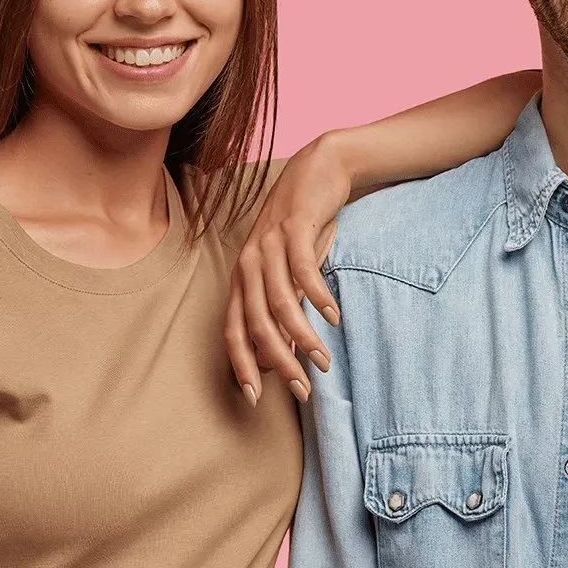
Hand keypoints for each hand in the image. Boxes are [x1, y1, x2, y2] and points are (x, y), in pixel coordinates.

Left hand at [225, 131, 354, 403]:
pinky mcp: (293, 227)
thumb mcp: (289, 268)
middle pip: (255, 323)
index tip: (255, 398)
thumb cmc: (304, 226)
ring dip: (302, 335)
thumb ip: (283, 303)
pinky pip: (302, 270)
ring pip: (278, 302)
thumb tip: (282, 350)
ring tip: (324, 359)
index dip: (241, 364)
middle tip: (302, 388)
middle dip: (278, 361)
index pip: (233, 330)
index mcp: (242, 277)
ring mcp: (268, 244)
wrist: (319, 169)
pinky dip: (317, 297)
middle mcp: (248, 263)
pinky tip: (334, 316)